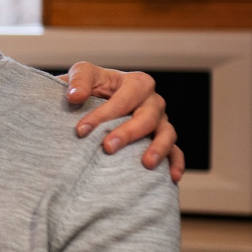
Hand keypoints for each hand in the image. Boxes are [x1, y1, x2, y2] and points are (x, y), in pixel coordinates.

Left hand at [61, 63, 184, 182]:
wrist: (98, 100)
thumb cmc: (92, 87)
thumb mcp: (83, 73)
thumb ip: (79, 80)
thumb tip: (75, 96)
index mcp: (137, 83)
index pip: (123, 99)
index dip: (103, 114)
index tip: (81, 130)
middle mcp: (153, 101)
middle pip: (147, 117)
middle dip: (128, 132)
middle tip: (108, 147)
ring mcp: (161, 122)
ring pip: (167, 133)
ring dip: (158, 148)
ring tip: (146, 163)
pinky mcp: (163, 139)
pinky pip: (176, 152)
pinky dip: (176, 163)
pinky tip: (172, 177)